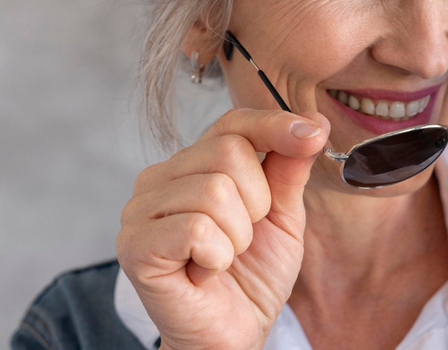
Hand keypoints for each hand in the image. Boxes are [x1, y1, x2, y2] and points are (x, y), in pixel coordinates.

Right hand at [116, 108, 327, 349]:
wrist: (232, 334)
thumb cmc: (252, 276)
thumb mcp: (283, 215)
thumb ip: (290, 167)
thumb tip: (312, 120)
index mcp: (192, 164)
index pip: (233, 123)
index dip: (275, 126)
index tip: (312, 136)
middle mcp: (159, 178)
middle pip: (228, 152)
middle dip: (257, 203)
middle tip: (243, 239)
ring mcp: (140, 210)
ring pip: (215, 192)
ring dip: (238, 237)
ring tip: (222, 259)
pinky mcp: (135, 245)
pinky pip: (197, 229)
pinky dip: (217, 258)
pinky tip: (204, 273)